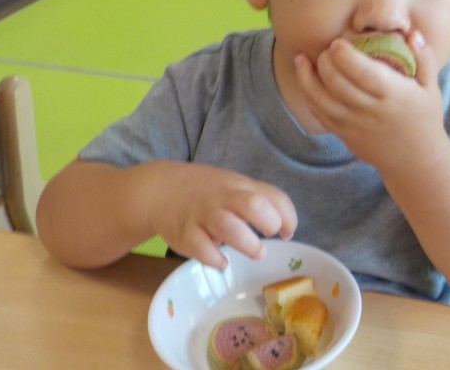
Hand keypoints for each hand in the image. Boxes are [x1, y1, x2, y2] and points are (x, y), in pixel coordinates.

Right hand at [142, 162, 297, 269]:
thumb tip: (283, 226)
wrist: (161, 188)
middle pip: (253, 205)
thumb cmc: (206, 192)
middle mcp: (223, 198)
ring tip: (256, 253)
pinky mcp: (184, 233)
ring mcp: (203, 214)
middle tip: (270, 237)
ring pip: (228, 225)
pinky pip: (200, 247)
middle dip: (269, 223)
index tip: (287, 233)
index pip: (274, 196)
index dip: (288, 217)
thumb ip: (257, 201)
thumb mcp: (234, 187)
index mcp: (241, 187)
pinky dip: (214, 258)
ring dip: (247, 243)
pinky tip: (221, 262)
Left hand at [294, 31, 446, 173]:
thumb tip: (413, 34)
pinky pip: (321, 114)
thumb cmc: (424, 119)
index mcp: (392, 94)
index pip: (361, 72)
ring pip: (321, 99)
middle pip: (336, 83)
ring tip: (301, 59)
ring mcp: (354, 125)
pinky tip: (307, 81)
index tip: (337, 42)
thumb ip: (424, 58)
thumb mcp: (431, 87)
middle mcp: (370, 110)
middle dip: (324, 61)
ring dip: (306, 78)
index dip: (343, 55)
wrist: (415, 160)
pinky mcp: (344, 135)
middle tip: (325, 49)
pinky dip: (310, 96)